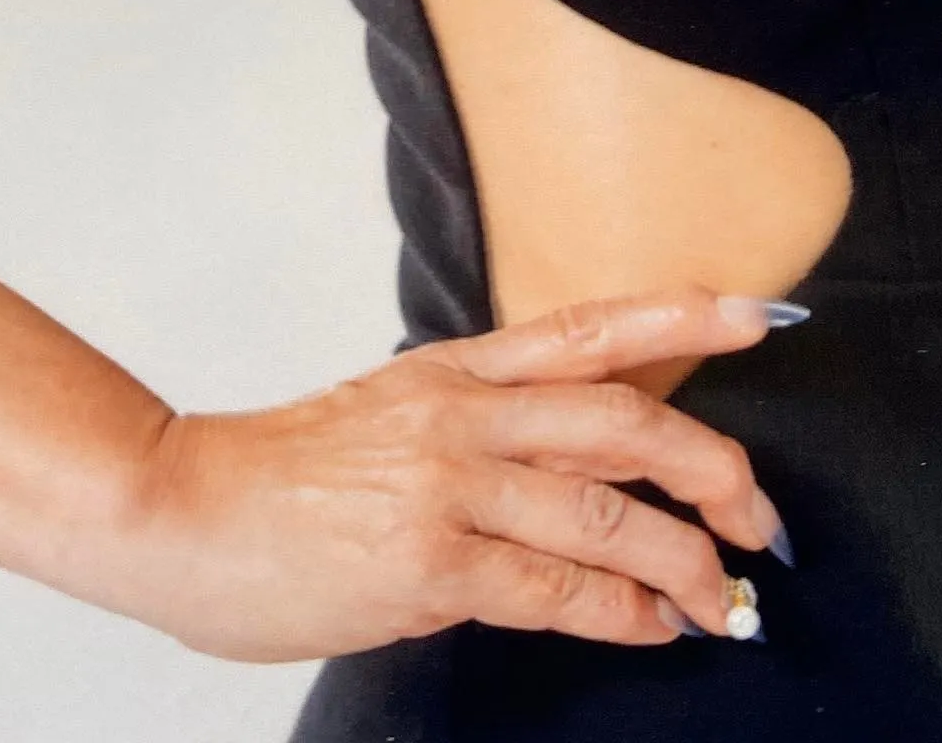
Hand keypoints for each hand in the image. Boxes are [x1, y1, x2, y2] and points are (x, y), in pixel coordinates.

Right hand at [121, 286, 792, 661]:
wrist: (181, 507)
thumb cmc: (278, 476)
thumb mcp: (386, 415)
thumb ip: (472, 430)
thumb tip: (555, 471)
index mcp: (455, 370)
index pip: (590, 328)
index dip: (682, 318)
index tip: (760, 314)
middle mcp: (464, 414)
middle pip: (623, 419)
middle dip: (710, 467)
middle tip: (757, 514)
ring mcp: (450, 486)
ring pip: (605, 510)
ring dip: (683, 562)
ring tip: (720, 598)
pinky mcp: (432, 564)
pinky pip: (556, 586)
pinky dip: (620, 611)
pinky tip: (653, 626)